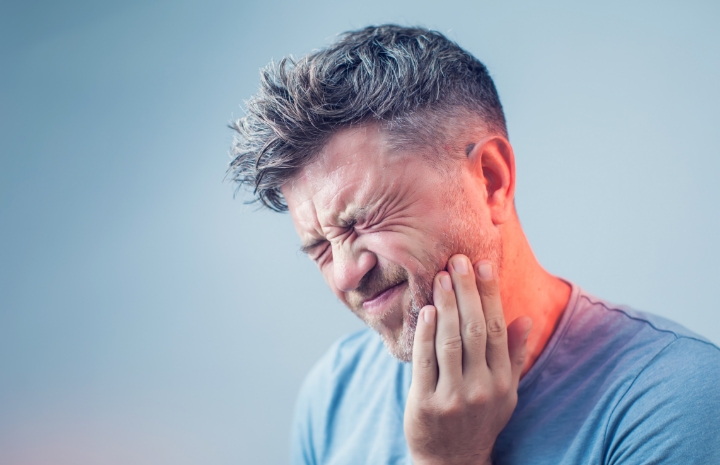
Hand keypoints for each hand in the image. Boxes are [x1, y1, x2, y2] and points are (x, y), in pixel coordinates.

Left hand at [404, 254, 531, 464]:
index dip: (490, 295)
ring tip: (441, 277)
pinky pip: (425, 362)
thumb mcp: (506, 392)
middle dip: (467, 292)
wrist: (453, 462)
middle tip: (458, 260)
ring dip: (446, 306)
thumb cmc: (480, 419)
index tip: (484, 265)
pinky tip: (426, 310)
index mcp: (502, 381)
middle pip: (475, 330)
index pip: (498, 329)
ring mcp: (453, 397)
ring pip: (451, 343)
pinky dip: (425, 334)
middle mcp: (482, 388)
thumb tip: (525, 318)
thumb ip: (514, 355)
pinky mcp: (426, 404)